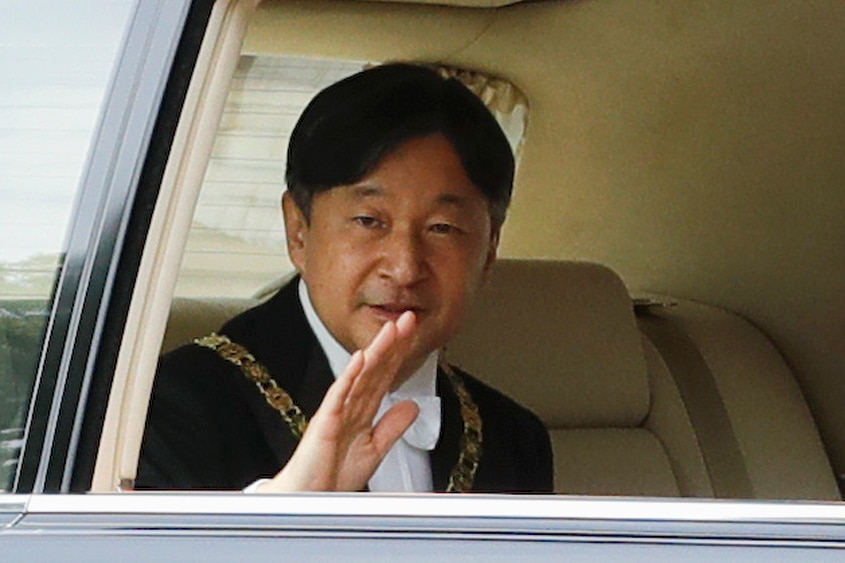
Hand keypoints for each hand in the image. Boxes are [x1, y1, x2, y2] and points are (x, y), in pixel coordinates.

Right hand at [257, 311, 419, 491]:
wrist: (309, 499)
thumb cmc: (331, 477)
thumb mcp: (374, 449)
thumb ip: (392, 426)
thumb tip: (412, 405)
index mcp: (362, 410)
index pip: (385, 375)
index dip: (400, 353)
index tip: (413, 332)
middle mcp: (350, 405)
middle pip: (376, 368)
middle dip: (393, 343)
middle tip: (408, 318)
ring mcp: (337, 411)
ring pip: (361, 375)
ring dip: (376, 351)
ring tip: (391, 329)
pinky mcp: (325, 422)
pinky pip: (338, 395)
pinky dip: (350, 376)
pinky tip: (360, 358)